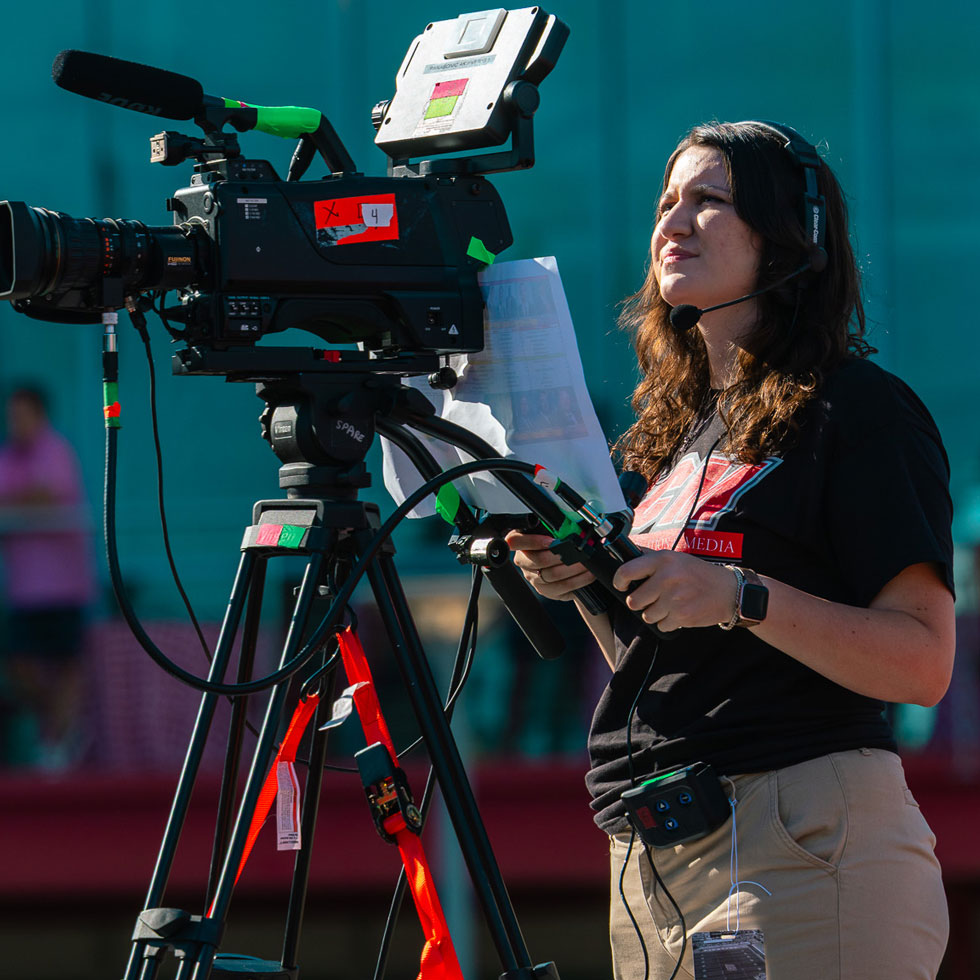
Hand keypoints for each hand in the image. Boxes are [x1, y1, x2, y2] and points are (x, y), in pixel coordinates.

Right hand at [505, 531, 596, 601]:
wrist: (563, 562)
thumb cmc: (557, 542)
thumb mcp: (552, 531)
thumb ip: (554, 528)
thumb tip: (569, 526)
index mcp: (520, 543)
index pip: (515, 541)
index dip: (534, 541)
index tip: (552, 541)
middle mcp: (523, 561)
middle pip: (540, 560)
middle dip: (563, 554)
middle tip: (577, 550)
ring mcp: (533, 578)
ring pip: (553, 574)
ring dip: (574, 567)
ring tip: (586, 562)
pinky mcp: (545, 590)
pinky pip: (563, 587)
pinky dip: (579, 579)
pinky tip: (588, 574)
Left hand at [612, 548, 737, 631]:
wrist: (728, 591)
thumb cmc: (699, 574)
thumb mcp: (675, 558)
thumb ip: (650, 557)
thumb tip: (626, 551)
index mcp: (663, 560)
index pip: (627, 571)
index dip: (619, 581)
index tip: (621, 586)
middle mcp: (667, 577)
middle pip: (634, 600)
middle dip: (639, 603)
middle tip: (650, 599)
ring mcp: (674, 598)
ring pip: (647, 615)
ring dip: (654, 614)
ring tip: (668, 605)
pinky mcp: (682, 615)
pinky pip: (661, 625)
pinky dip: (668, 622)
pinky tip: (678, 612)